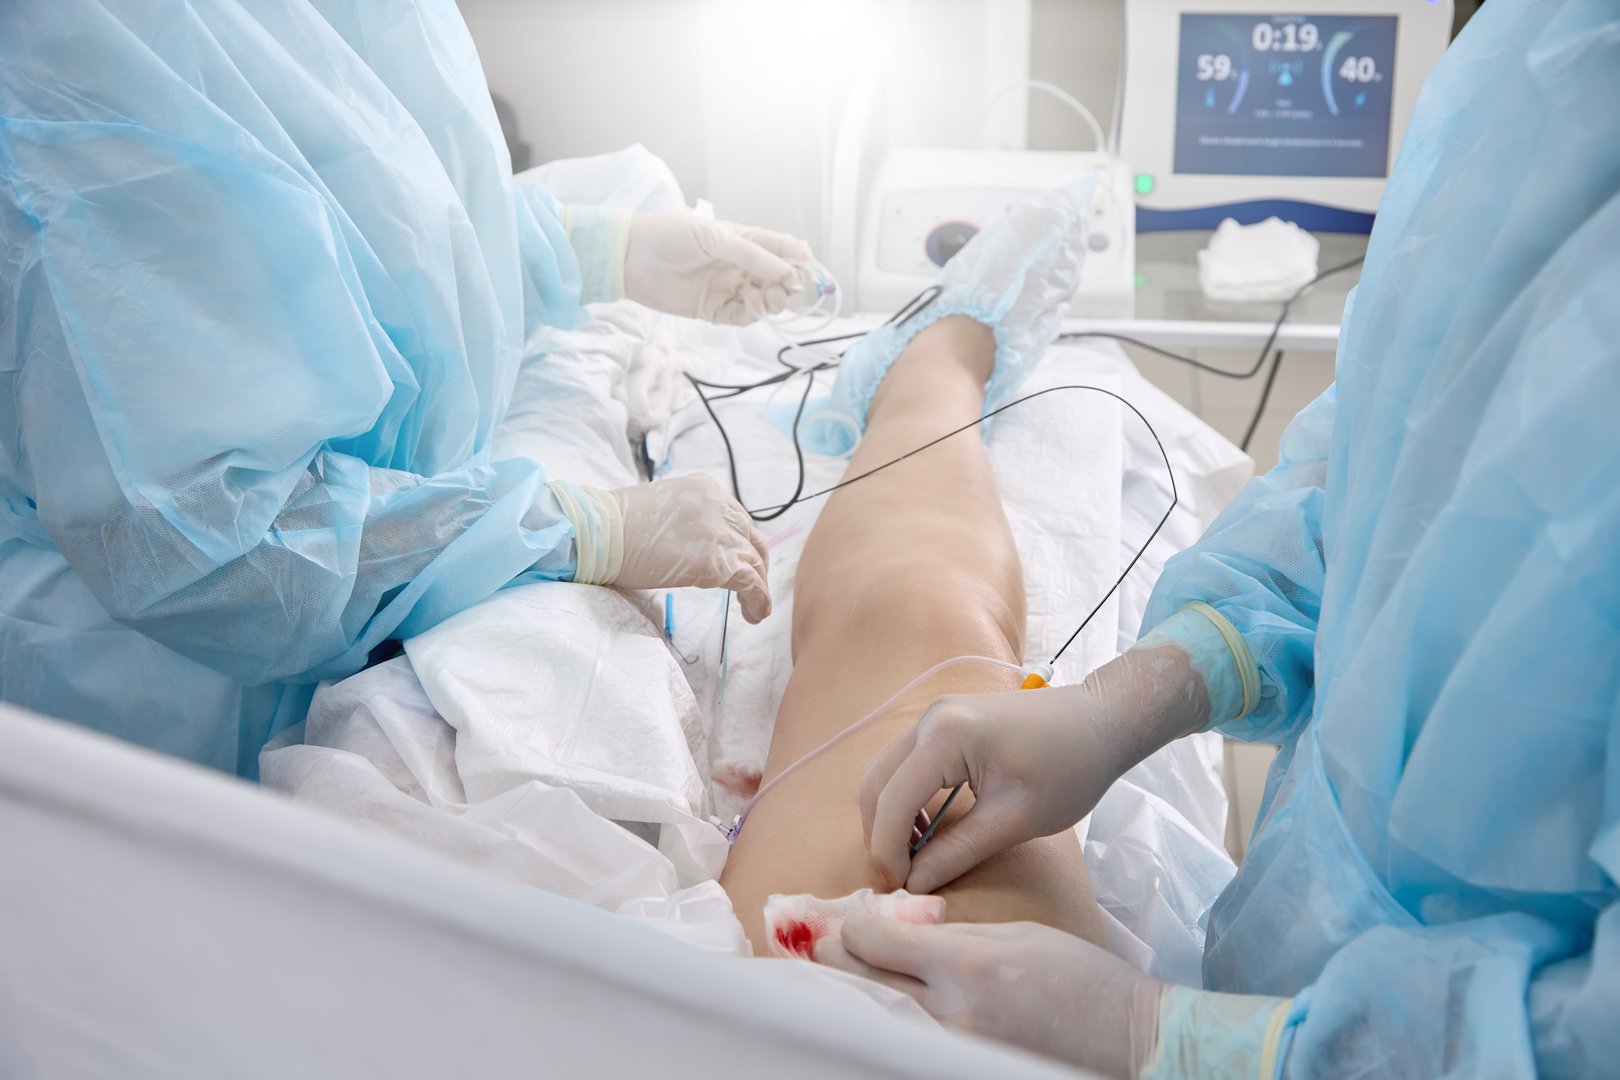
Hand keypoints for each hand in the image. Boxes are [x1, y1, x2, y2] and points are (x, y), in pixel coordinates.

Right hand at [610, 474, 770, 622]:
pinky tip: (754, 615)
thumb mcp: (661, 509)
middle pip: (751, 538)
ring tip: (753, 609)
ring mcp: (720, 533)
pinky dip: (758, 601)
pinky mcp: (717, 563)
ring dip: (757, 587)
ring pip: (755, 562)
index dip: (742, 542)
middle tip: (752, 586)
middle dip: (756, 564)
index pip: (737, 517)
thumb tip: (694, 544)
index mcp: (705, 489)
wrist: (598, 534)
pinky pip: (751, 584)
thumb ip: (686, 520)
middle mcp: (719, 506)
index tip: (740, 561)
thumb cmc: (614, 526)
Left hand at [623, 214, 812, 324]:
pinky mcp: (712, 310)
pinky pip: (741, 317)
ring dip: (772, 300)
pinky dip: (752, 314)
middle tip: (787, 287)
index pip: (778, 248)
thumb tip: (788, 271)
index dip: (797, 257)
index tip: (810, 265)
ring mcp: (726, 288)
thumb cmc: (670, 235)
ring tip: (768, 297)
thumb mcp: (715, 237)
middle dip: (786, 284)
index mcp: (742, 240)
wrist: (630, 257)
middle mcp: (738, 265)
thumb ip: (752, 254)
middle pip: (776, 279)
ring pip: (763, 300)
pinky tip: (753, 306)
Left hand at [822, 914, 1164, 1078]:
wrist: (1127, 1037)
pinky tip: (878, 1007)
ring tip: (835, 977)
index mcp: (968, 964)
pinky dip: (887, 1021)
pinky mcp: (962, 1067)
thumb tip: (903, 932)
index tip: (844, 922)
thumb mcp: (1017, 934)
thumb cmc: (1079, 976)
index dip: (851, 929)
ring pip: (878, 1016)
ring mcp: (954, 1049)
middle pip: (865, 984)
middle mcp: (952, 1011)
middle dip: (835, 962)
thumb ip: (954, 936)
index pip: (877, 943)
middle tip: (817, 947)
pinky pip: (908, 1041)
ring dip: (855, 993)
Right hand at [860, 645, 1212, 893]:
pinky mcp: (946, 722)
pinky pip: (906, 764)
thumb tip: (913, 885)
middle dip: (880, 835)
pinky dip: (904, 799)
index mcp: (945, 737)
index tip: (896, 892)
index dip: (886, 852)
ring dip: (889, 817)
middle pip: (875, 784)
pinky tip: (927, 829)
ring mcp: (936, 716)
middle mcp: (930, 719)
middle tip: (899, 880)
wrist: (1101, 722)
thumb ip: (959, 852)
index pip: (892, 801)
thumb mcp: (1015, 820)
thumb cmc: (1070, 769)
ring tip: (914, 859)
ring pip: (885, 773)